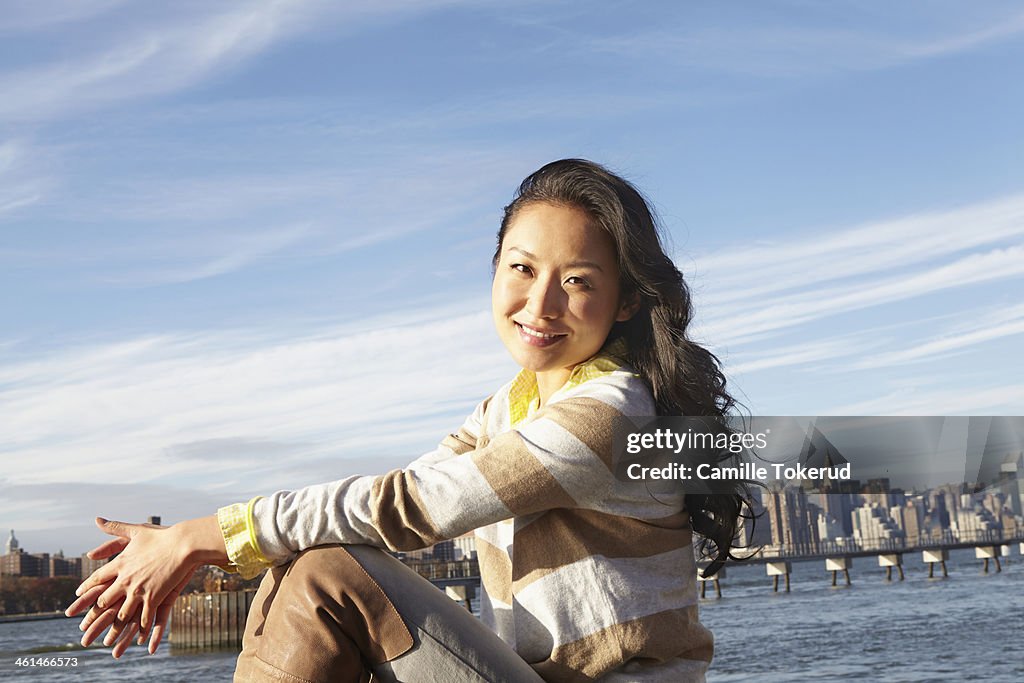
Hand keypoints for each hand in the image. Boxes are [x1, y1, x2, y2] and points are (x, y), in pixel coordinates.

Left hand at [67, 515, 226, 654]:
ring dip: (116, 626)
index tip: (79, 595)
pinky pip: (144, 617)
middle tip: (89, 623)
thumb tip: (97, 519)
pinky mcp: (153, 597)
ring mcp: (138, 590)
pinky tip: (138, 637)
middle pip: (105, 599)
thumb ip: (115, 527)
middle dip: (98, 612)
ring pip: (122, 613)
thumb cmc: (162, 536)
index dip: (87, 588)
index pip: (97, 579)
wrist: (183, 544)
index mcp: (119, 564)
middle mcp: (124, 579)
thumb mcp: (136, 530)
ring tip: (110, 638)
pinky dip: (140, 628)